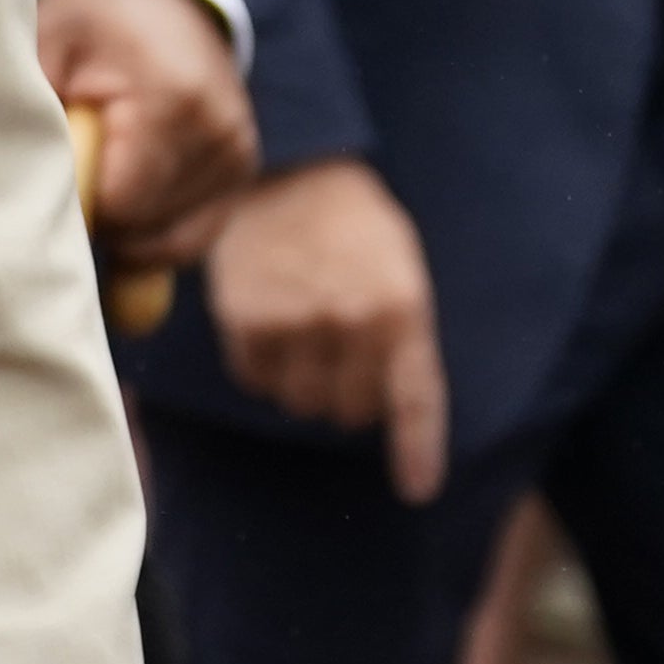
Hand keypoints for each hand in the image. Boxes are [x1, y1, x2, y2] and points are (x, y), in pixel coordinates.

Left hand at [37, 0, 258, 264]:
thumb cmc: (95, 19)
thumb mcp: (50, 39)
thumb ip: (37, 109)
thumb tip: (20, 182)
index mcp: (174, 100)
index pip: (121, 204)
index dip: (75, 203)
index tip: (51, 171)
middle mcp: (221, 135)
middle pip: (143, 227)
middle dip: (97, 213)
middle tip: (72, 161)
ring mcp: (238, 157)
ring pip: (166, 239)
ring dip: (124, 224)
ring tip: (99, 167)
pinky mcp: (240, 173)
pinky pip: (191, 235)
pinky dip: (152, 231)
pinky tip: (124, 198)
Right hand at [206, 157, 450, 501]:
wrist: (290, 174)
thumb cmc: (355, 231)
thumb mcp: (402, 274)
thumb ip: (404, 340)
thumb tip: (388, 415)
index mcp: (402, 311)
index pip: (414, 401)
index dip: (417, 453)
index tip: (415, 490)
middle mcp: (350, 322)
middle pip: (350, 413)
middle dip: (348, 396)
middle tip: (341, 355)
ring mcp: (295, 322)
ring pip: (301, 405)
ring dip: (304, 385)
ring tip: (304, 338)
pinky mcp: (245, 319)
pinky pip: (256, 381)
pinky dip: (264, 369)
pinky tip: (271, 327)